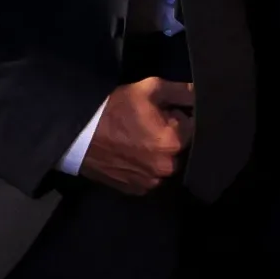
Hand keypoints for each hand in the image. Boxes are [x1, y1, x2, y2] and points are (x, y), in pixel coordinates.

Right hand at [81, 77, 193, 195]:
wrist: (79, 134)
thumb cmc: (116, 108)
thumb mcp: (151, 89)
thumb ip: (182, 92)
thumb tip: (201, 96)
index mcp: (175, 142)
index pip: (192, 126)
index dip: (177, 116)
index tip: (162, 112)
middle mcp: (167, 167)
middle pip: (180, 147)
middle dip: (170, 136)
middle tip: (147, 125)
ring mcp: (151, 182)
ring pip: (165, 163)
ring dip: (158, 153)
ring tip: (136, 140)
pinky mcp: (136, 189)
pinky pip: (149, 176)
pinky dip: (145, 166)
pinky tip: (130, 154)